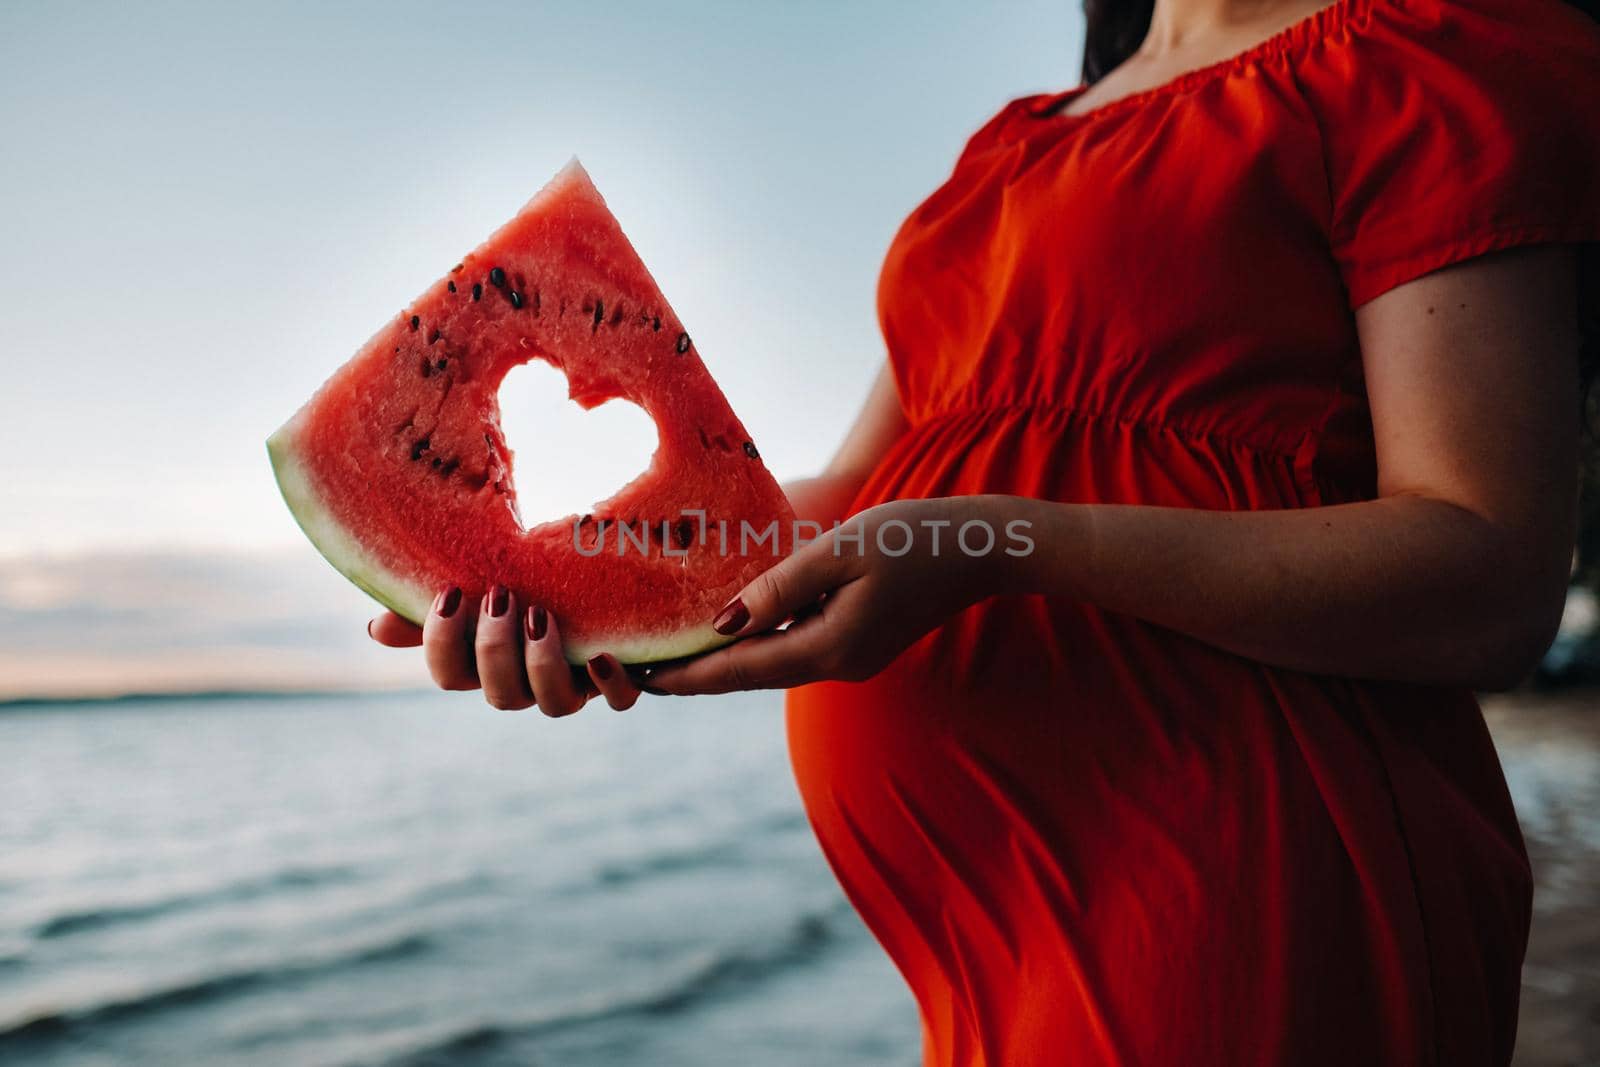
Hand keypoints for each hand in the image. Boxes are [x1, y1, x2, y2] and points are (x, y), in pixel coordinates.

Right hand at [367, 587, 643, 713]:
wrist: (598, 580)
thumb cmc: (528, 582)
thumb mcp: (479, 586)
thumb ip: (434, 606)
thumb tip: (376, 630)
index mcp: (488, 666)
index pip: (451, 677)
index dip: (442, 643)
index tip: (450, 592)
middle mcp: (529, 685)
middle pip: (501, 697)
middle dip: (495, 648)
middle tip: (501, 596)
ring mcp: (574, 686)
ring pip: (555, 706)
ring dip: (543, 663)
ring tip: (542, 616)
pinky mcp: (619, 678)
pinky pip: (619, 700)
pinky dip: (611, 684)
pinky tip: (602, 653)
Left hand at [643, 497, 1019, 694]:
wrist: (983, 548)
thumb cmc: (914, 538)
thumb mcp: (841, 551)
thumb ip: (780, 586)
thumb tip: (726, 622)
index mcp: (829, 649)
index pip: (740, 669)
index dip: (689, 674)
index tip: (643, 680)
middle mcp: (837, 665)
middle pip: (751, 676)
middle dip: (698, 673)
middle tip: (644, 670)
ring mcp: (853, 658)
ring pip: (773, 664)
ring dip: (727, 661)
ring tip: (676, 649)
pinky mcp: (862, 643)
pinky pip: (796, 648)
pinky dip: (760, 643)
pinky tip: (737, 629)